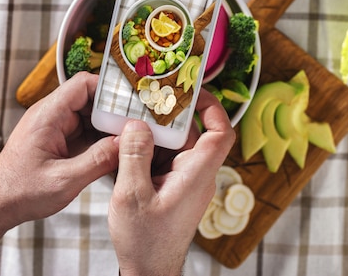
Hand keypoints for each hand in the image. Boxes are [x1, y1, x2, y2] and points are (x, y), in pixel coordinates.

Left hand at [0, 71, 118, 227]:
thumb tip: (126, 144)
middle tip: (137, 124)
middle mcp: (51, 115)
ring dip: (108, 125)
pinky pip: (85, 129)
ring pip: (90, 114)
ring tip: (129, 138)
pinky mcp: (58, 139)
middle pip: (90, 97)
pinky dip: (100, 137)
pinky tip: (114, 149)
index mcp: (48, 115)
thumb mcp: (64, 180)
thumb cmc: (19, 192)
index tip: (131, 102)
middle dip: (114, 109)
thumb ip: (98, 160)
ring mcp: (55, 126)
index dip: (110, 89)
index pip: (84, 83)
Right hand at [108, 89, 234, 275]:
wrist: (148, 271)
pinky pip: (166, 159)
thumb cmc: (146, 243)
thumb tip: (137, 125)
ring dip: (155, 134)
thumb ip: (134, 156)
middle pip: (191, 133)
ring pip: (176, 145)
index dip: (212, 106)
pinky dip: (149, 150)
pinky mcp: (173, 188)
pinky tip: (127, 147)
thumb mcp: (132, 195)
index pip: (220, 132)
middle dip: (169, 116)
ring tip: (130, 122)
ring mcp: (185, 182)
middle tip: (145, 101)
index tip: (192, 90)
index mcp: (196, 175)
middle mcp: (196, 175)